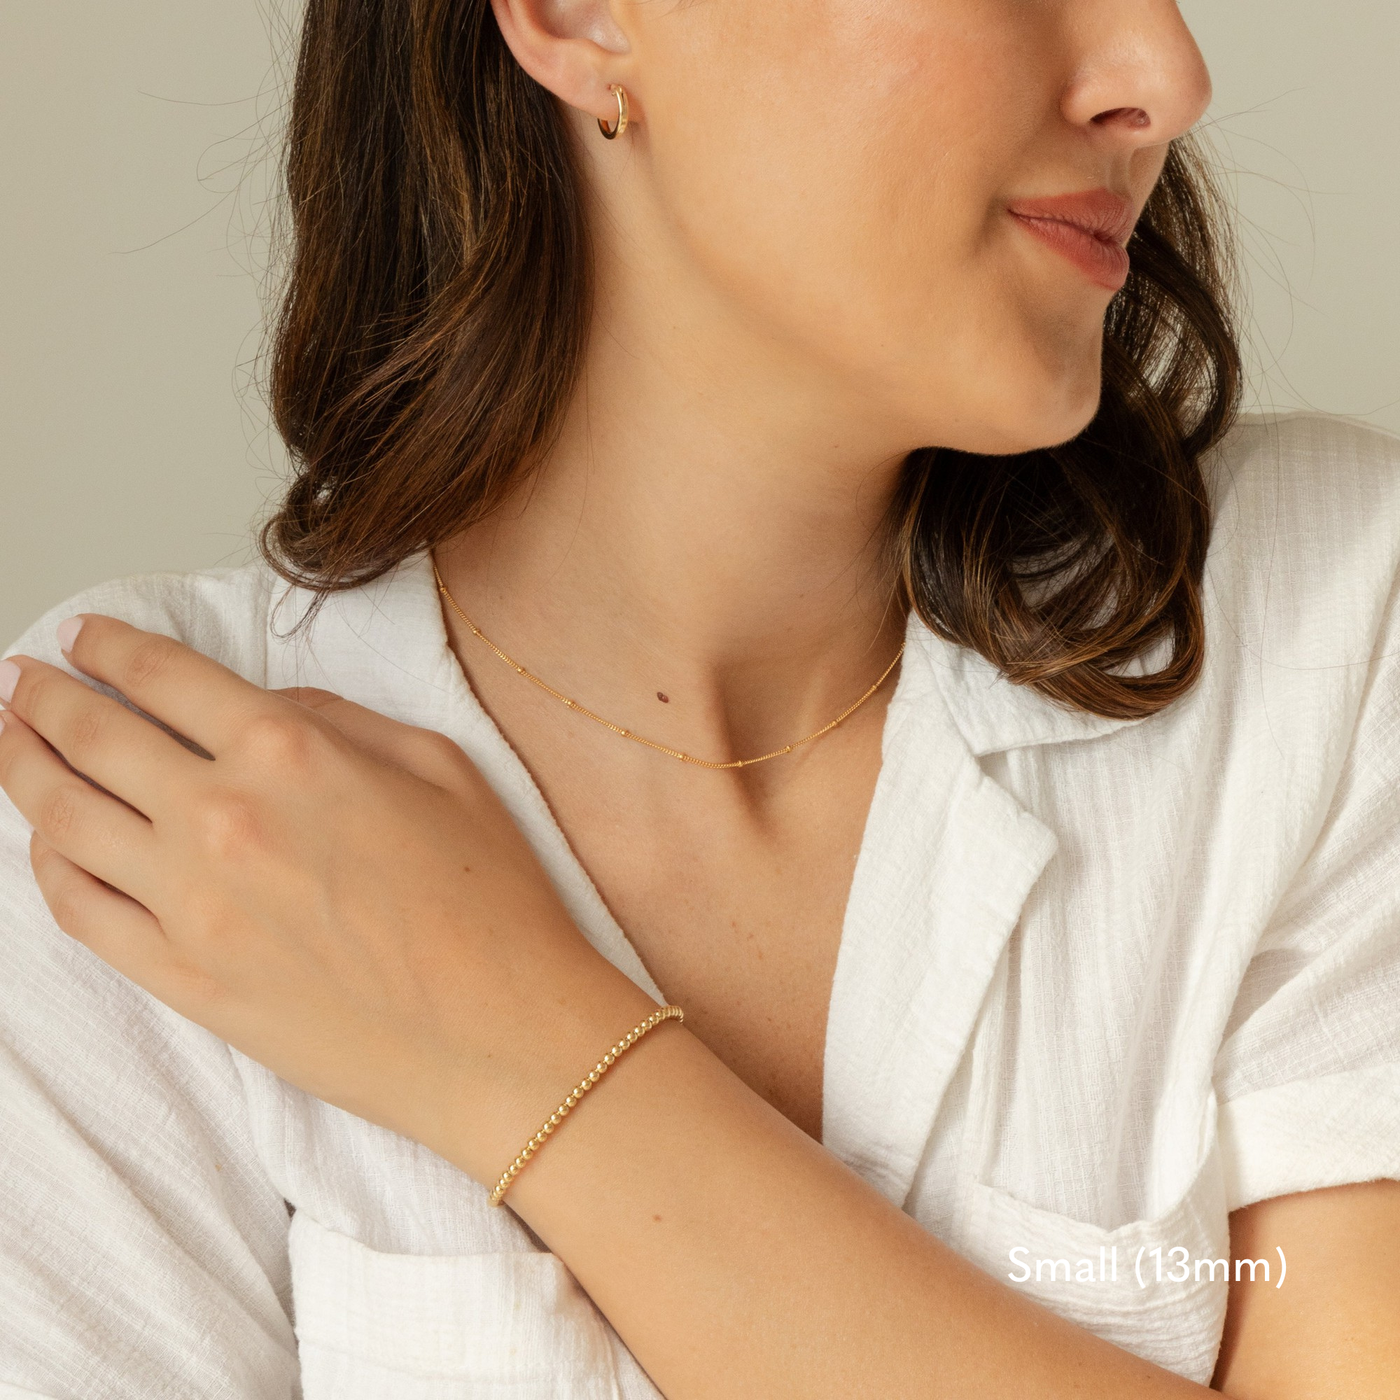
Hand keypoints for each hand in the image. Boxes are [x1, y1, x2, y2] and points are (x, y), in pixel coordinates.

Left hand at [0, 616, 648, 1182]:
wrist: (500, 1034)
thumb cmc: (491, 900)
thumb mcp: (440, 765)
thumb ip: (339, 718)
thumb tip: (265, 706)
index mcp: (289, 752)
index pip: (164, 677)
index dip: (109, 647)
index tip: (84, 636)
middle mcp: (222, 816)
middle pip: (94, 738)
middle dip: (44, 696)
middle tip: (23, 678)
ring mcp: (191, 904)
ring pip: (64, 818)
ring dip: (22, 767)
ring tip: (9, 742)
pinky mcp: (184, 980)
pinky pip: (80, 910)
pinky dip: (47, 865)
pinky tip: (45, 842)